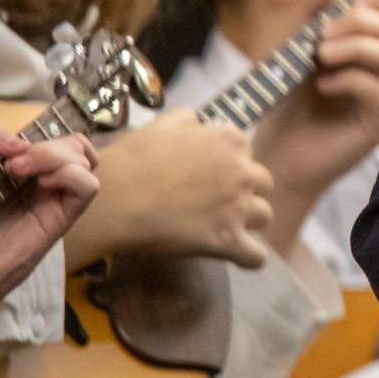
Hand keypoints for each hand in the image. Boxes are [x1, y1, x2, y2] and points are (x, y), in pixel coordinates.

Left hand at [0, 128, 99, 326]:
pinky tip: (41, 184)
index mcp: (30, 167)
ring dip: (56, 156)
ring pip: (86, 160)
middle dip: (47, 144)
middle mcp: (49, 180)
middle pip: (77, 144)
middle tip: (14, 164)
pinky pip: (88, 187)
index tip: (12, 147)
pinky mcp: (62, 218)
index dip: (46, 130)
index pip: (61, 136)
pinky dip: (70, 174)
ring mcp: (58, 199)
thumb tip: (18, 140)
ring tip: (21, 172)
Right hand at [67, 112, 272, 269]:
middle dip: (243, 191)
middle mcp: (243, 172)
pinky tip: (234, 255)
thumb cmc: (132, 160)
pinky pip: (256, 256)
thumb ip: (190, 121)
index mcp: (231, 140)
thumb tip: (201, 124)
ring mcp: (238, 208)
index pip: (246, 153)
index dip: (228, 164)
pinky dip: (248, 257)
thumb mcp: (163, 125)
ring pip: (264, 216)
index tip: (208, 176)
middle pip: (261, 183)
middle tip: (215, 202)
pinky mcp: (228, 240)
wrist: (114, 199)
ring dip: (248, 221)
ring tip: (222, 227)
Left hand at [253, 0, 378, 241]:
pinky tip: (323, 86)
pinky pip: (376, 88)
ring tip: (319, 59)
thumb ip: (313, 13)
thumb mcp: (295, 50)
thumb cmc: (287, 103)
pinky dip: (347, 79)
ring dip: (352, 48)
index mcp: (371, 46)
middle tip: (319, 38)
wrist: (277, 153)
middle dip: (354, 24)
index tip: (343, 6)